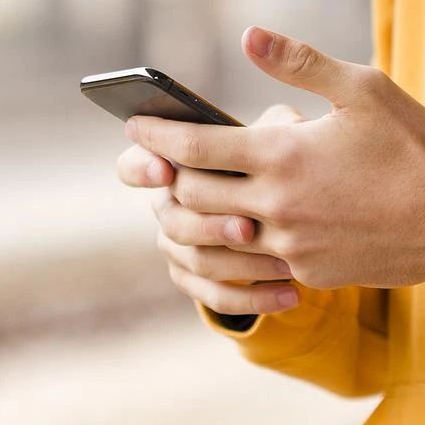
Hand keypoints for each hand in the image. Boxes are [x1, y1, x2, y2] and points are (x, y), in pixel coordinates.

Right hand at [118, 104, 307, 315]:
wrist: (287, 209)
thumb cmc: (274, 161)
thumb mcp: (278, 137)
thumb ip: (275, 128)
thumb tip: (287, 126)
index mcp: (172, 166)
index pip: (133, 166)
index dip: (142, 169)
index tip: (166, 171)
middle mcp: (167, 207)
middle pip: (174, 221)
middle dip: (211, 226)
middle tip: (249, 228)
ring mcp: (177, 246)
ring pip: (197, 261)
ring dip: (243, 264)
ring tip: (286, 264)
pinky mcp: (195, 280)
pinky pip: (215, 296)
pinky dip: (255, 297)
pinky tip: (291, 295)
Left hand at [123, 27, 424, 299]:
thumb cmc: (418, 146)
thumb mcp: (363, 88)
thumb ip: (298, 62)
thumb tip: (248, 34)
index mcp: (282, 154)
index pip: (193, 146)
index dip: (155, 134)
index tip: (133, 125)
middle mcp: (277, 205)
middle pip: (191, 196)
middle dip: (168, 177)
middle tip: (158, 163)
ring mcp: (291, 246)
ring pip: (215, 237)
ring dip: (194, 219)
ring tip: (190, 199)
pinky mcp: (310, 274)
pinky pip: (257, 262)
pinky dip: (240, 244)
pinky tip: (243, 228)